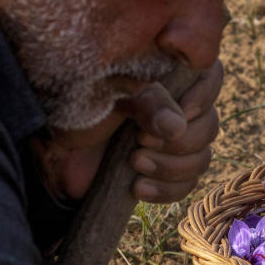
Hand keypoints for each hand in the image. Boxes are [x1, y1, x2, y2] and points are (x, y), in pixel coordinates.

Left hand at [30, 60, 222, 203]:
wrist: (53, 154)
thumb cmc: (78, 110)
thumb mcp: (111, 96)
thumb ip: (147, 103)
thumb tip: (177, 126)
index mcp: (168, 75)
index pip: (210, 76)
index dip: (202, 96)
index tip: (181, 110)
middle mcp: (178, 106)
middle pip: (210, 124)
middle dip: (181, 141)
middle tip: (141, 140)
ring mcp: (175, 141)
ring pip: (202, 158)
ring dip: (171, 167)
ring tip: (134, 163)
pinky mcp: (167, 172)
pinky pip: (188, 185)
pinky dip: (166, 189)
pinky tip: (138, 187)